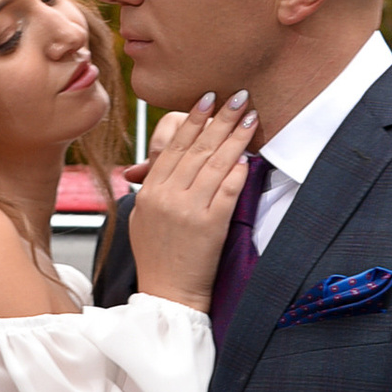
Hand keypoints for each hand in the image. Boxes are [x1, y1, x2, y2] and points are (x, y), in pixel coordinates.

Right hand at [126, 95, 256, 307]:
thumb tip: (158, 162)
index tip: (207, 99)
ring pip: (215, 164)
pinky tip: (248, 154)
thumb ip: (151, 187)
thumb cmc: (157, 258)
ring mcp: (188, 210)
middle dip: (220, 119)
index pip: (174, 147)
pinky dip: (238, 171)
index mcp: (150, 191)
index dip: (192, 120)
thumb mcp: (142, 218)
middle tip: (238, 97)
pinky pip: (227, 190)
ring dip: (235, 137)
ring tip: (249, 116)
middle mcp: (167, 197)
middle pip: (198, 148)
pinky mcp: (210, 225)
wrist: (168, 295)